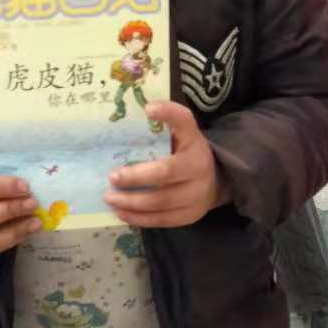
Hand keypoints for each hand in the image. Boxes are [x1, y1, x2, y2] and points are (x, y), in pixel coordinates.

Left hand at [103, 101, 229, 227]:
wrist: (217, 182)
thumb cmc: (188, 153)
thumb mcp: (183, 134)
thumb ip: (167, 122)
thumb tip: (142, 108)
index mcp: (194, 143)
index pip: (184, 123)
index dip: (168, 114)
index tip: (148, 109)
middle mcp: (199, 169)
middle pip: (165, 173)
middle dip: (136, 177)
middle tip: (112, 177)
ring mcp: (196, 196)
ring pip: (160, 202)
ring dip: (131, 201)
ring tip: (110, 198)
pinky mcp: (189, 216)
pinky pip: (161, 220)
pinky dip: (139, 218)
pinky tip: (121, 212)